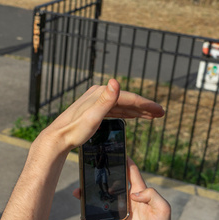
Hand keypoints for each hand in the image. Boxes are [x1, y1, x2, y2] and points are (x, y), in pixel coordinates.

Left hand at [37, 79, 164, 152]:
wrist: (58, 138)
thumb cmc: (74, 130)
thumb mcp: (93, 116)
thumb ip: (105, 100)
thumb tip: (115, 81)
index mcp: (101, 93)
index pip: (129, 98)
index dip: (146, 105)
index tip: (160, 111)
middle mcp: (99, 94)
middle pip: (127, 100)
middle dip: (145, 107)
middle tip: (161, 114)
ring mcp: (96, 102)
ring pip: (122, 105)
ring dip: (137, 111)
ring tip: (151, 116)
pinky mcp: (94, 110)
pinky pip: (115, 110)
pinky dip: (126, 113)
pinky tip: (132, 117)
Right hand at [74, 158, 183, 219]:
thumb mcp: (163, 208)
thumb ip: (151, 195)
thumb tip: (132, 193)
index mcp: (139, 192)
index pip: (131, 172)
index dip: (124, 161)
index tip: (114, 150)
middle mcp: (127, 201)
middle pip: (109, 186)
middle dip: (97, 180)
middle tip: (85, 176)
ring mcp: (120, 213)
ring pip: (101, 203)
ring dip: (89, 201)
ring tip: (79, 198)